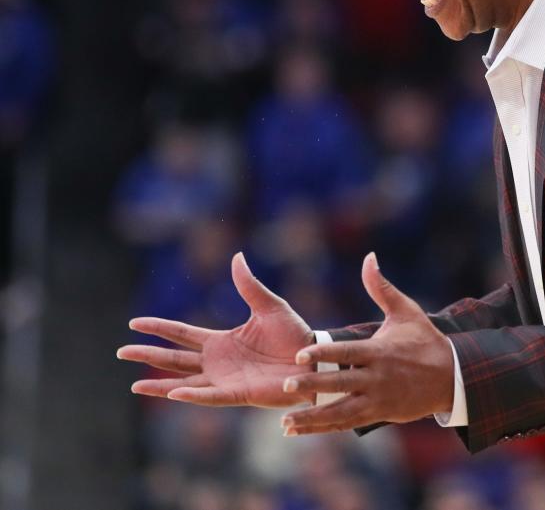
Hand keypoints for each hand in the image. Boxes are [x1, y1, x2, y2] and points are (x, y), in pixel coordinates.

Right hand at [117, 253, 315, 407]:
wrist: (314, 357)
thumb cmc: (293, 334)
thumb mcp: (269, 305)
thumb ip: (249, 285)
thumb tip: (236, 256)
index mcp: (222, 340)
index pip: (182, 333)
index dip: (159, 328)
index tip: (134, 323)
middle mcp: (218, 361)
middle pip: (174, 358)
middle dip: (148, 355)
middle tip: (121, 352)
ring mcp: (225, 379)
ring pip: (184, 382)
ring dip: (159, 385)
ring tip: (134, 385)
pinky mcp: (238, 394)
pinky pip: (210, 396)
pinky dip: (191, 396)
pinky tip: (172, 393)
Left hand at [280, 252, 453, 434]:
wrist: (451, 376)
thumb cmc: (424, 340)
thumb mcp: (407, 311)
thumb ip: (381, 287)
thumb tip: (369, 258)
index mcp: (379, 351)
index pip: (346, 352)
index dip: (323, 354)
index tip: (299, 354)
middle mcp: (376, 378)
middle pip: (340, 383)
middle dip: (314, 386)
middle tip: (286, 385)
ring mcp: (377, 399)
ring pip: (340, 411)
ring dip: (312, 418)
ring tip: (285, 424)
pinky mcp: (379, 414)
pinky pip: (347, 423)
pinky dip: (323, 428)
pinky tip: (300, 430)